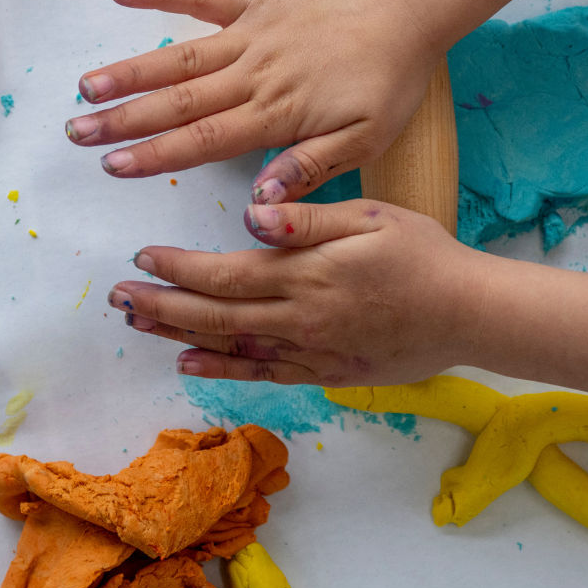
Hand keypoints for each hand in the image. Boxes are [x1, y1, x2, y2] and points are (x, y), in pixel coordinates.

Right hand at [65, 0, 440, 201]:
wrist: (408, 11)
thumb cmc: (388, 82)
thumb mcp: (364, 141)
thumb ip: (308, 168)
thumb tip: (258, 200)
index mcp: (275, 114)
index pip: (202, 140)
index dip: (153, 154)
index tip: (113, 166)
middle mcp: (252, 74)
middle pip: (177, 101)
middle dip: (123, 119)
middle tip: (77, 132)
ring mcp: (249, 34)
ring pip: (178, 56)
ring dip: (129, 71)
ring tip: (85, 85)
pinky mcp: (253, 1)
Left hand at [107, 200, 483, 385]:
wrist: (470, 314)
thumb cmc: (422, 255)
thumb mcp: (371, 218)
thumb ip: (308, 218)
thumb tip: (252, 213)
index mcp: (306, 273)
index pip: (225, 272)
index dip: (178, 268)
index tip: (142, 257)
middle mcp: (298, 316)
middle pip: (214, 314)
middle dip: (160, 305)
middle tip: (117, 298)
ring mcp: (309, 349)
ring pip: (229, 346)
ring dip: (178, 336)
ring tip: (137, 326)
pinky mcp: (324, 371)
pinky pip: (263, 374)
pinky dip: (222, 371)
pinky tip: (190, 366)